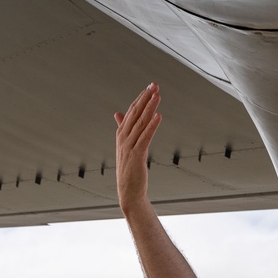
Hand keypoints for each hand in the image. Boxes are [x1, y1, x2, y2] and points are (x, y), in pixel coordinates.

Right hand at [114, 83, 162, 215]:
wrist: (128, 192)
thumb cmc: (129, 170)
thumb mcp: (125, 146)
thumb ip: (123, 128)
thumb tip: (118, 113)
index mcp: (121, 134)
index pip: (132, 111)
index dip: (141, 98)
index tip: (150, 86)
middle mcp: (124, 138)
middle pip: (136, 114)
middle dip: (146, 98)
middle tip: (155, 85)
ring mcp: (129, 146)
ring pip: (141, 123)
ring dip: (150, 108)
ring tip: (158, 95)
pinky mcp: (137, 156)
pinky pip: (145, 138)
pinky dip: (152, 126)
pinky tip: (158, 116)